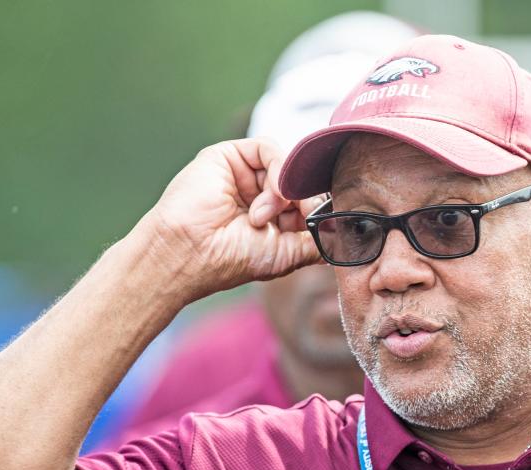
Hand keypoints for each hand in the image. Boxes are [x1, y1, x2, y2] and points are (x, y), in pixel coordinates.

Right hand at [137, 138, 323, 300]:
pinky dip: (279, 172)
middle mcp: (258, 193)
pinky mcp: (230, 156)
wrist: (190, 254)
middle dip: (305, 200)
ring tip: (264, 219)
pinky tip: (265, 202)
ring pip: (288, 166)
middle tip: (299, 220)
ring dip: (287, 193)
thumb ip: (315, 242)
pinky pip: (270, 149)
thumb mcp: (286, 254)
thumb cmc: (230, 260)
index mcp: (272, 216)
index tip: (323, 225)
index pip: (308, 200)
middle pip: (301, 180)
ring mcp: (244, 174)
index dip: (318, 209)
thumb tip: (340, 235)